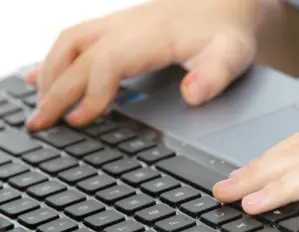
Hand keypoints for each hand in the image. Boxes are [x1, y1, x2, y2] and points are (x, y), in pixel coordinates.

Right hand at [26, 0, 265, 129]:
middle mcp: (129, 25)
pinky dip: (54, 59)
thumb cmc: (227, 33)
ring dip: (49, 74)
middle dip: (56, 91)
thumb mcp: (232, 56)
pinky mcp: (118, 26)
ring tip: (38, 107)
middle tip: (38, 124)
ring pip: (69, 42)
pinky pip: (76, 38)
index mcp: (153, 35)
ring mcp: (120, 23)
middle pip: (79, 54)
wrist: (225, 4)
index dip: (91, 91)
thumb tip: (192, 95)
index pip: (108, 61)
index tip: (80, 121)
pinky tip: (41, 77)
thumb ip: (214, 76)